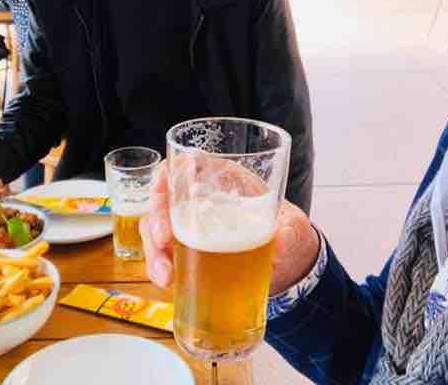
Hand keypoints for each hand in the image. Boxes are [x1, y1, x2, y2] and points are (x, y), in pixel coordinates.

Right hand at [140, 163, 320, 295]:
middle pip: (163, 199)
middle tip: (164, 242)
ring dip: (154, 251)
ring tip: (166, 276)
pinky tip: (168, 282)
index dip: (168, 174)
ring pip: (156, 229)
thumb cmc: (288, 232)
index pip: (186, 164)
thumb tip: (278, 242)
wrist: (288, 264)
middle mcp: (202, 200)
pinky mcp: (189, 253)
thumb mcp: (293, 228)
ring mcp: (192, 227)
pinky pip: (164, 255)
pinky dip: (160, 268)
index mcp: (225, 180)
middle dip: (156, 219)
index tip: (166, 193)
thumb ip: (287, 232)